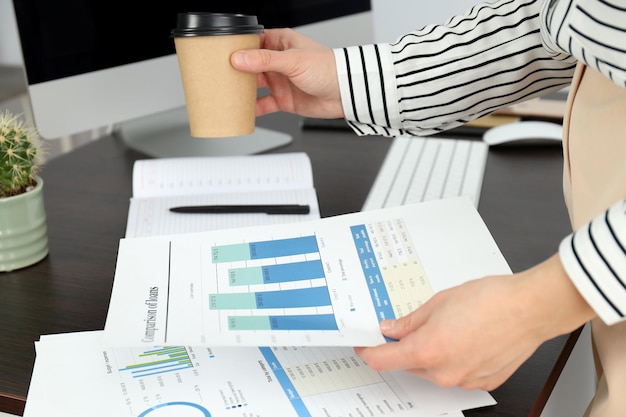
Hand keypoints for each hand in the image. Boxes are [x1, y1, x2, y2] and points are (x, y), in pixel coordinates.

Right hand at [231, 28, 343, 118]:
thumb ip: (265, 60)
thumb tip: (240, 58)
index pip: (253, 42)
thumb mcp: (293, 60)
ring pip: (254, 85)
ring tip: (227, 94)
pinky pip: (263, 105)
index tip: (222, 54)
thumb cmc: (328, 69)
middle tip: (219, 75)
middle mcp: (279, 61)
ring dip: (242, 91)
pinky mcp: (284, 99)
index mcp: (281, 42)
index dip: (237, 47)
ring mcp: (280, 81)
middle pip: (250, 65)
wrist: (345, 93)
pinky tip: (243, 111)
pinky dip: (253, 109)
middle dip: (236, 71)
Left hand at [354, 254, 595, 390]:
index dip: (368, 351)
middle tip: (410, 325)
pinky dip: (454, 358)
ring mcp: (465, 381)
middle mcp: (444, 373)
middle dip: (404, 347)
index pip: (383, 360)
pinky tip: (465, 337)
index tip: (365, 345)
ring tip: (449, 325)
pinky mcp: (483, 382)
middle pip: (409, 364)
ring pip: (433, 370)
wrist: (531, 308)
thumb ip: (410, 321)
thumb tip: (392, 329)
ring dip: (431, 352)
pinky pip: (456, 372)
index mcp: (427, 351)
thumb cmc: (491, 300)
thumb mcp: (439, 302)